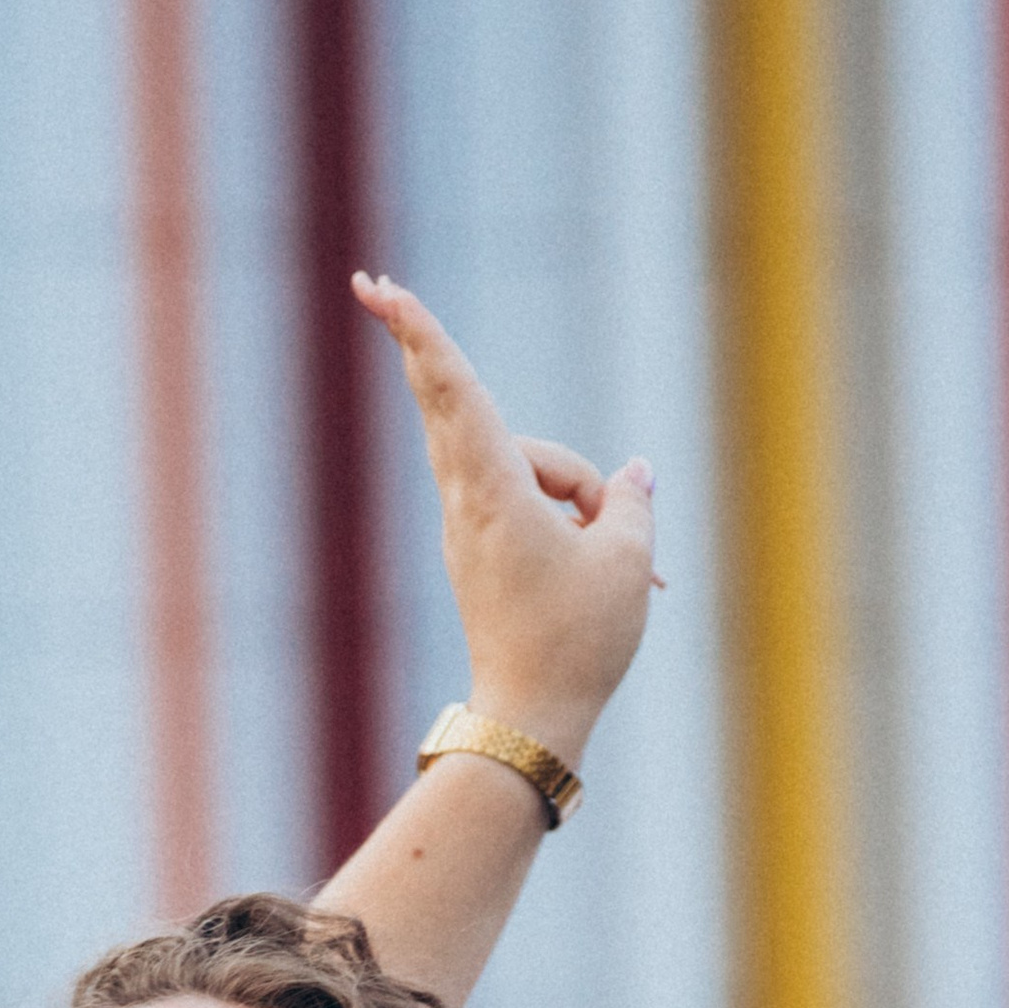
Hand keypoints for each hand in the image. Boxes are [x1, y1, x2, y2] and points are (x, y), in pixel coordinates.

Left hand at [353, 275, 655, 766]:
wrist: (531, 721)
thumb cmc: (578, 641)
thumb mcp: (627, 562)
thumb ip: (631, 504)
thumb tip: (634, 477)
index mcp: (495, 492)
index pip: (454, 392)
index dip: (424, 334)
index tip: (382, 293)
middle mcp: (468, 502)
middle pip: (456, 404)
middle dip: (422, 344)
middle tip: (374, 286)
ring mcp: (468, 529)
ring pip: (517, 460)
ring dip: (568, 482)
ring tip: (611, 553)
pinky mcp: (480, 553)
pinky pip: (518, 495)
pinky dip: (558, 503)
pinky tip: (602, 544)